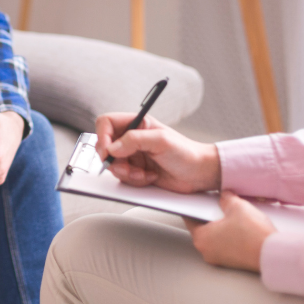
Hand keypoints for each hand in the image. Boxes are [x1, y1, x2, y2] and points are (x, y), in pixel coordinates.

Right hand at [96, 112, 220, 192]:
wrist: (200, 174)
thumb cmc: (187, 152)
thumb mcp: (161, 141)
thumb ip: (134, 140)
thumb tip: (112, 148)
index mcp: (136, 123)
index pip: (106, 123)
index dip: (102, 136)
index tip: (107, 151)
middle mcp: (131, 138)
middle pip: (105, 147)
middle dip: (114, 161)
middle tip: (128, 167)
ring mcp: (133, 155)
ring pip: (113, 165)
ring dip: (126, 173)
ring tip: (144, 174)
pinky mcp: (136, 171)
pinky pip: (123, 177)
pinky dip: (134, 180)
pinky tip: (149, 177)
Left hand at [184, 191, 274, 271]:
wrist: (274, 254)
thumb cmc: (253, 234)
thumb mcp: (237, 206)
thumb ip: (226, 198)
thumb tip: (224, 196)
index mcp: (201, 238)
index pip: (190, 218)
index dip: (195, 205)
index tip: (197, 199)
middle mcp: (207, 251)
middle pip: (203, 228)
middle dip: (211, 216)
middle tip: (218, 205)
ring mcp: (220, 259)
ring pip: (216, 237)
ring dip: (222, 226)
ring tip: (232, 215)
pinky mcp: (233, 262)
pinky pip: (227, 245)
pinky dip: (230, 236)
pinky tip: (241, 227)